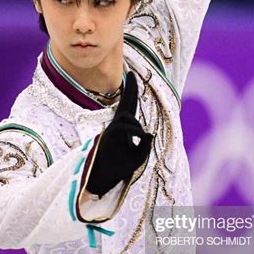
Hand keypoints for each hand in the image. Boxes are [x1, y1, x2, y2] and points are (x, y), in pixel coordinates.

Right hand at [86, 72, 152, 196]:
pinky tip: (139, 137)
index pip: (129, 107)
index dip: (130, 92)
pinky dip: (135, 131)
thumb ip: (145, 146)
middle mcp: (117, 126)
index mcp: (124, 129)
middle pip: (126, 104)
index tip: (130, 76)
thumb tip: (149, 133)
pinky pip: (123, 127)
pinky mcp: (108, 136)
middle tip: (131, 74)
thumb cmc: (120, 167)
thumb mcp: (139, 157)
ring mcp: (111, 130)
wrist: (104, 179)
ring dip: (136, 126)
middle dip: (130, 90)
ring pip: (127, 117)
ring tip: (139, 139)